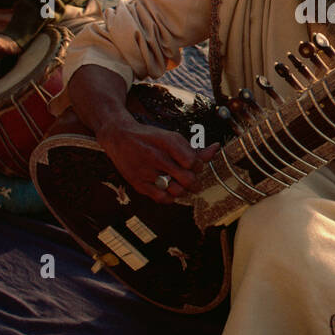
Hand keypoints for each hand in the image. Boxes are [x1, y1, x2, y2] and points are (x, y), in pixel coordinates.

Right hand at [95, 115, 219, 203]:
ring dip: (183, 190)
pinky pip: (162, 198)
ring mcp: (146, 171)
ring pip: (177, 190)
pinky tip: (168, 189)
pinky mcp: (138, 183)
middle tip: (191, 179)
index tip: (194, 165)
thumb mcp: (171, 138)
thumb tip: (216, 149)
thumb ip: (193, 149)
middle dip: (194, 181)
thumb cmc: (149, 138)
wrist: (119, 136)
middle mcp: (157, 156)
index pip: (194, 162)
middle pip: (188, 179)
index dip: (199, 166)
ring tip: (179, 184)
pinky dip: (170, 197)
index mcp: (167, 142)